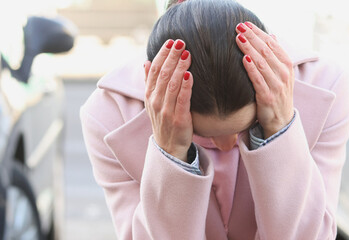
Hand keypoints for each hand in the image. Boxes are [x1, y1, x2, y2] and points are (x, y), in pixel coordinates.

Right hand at [143, 39, 193, 161]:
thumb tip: (146, 62)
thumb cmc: (165, 122)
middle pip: (163, 74)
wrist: (169, 149)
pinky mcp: (178, 119)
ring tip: (187, 54)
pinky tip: (190, 75)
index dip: (162, 55)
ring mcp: (166, 111)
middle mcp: (155, 102)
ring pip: (171, 85)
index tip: (171, 42)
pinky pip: (182, 100)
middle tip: (181, 42)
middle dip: (172, 57)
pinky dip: (185, 87)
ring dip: (179, 67)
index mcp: (149, 96)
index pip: (154, 70)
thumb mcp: (154, 102)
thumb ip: (150, 82)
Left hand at [235, 22, 293, 136]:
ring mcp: (277, 86)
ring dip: (249, 49)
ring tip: (238, 38)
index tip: (246, 24)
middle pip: (266, 50)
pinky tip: (243, 59)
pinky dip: (251, 68)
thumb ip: (276, 54)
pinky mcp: (267, 97)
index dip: (258, 33)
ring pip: (262, 62)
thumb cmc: (278, 94)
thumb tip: (271, 35)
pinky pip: (258, 80)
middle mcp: (284, 74)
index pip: (272, 44)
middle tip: (238, 27)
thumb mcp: (281, 73)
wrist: (281, 121)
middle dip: (252, 37)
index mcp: (287, 65)